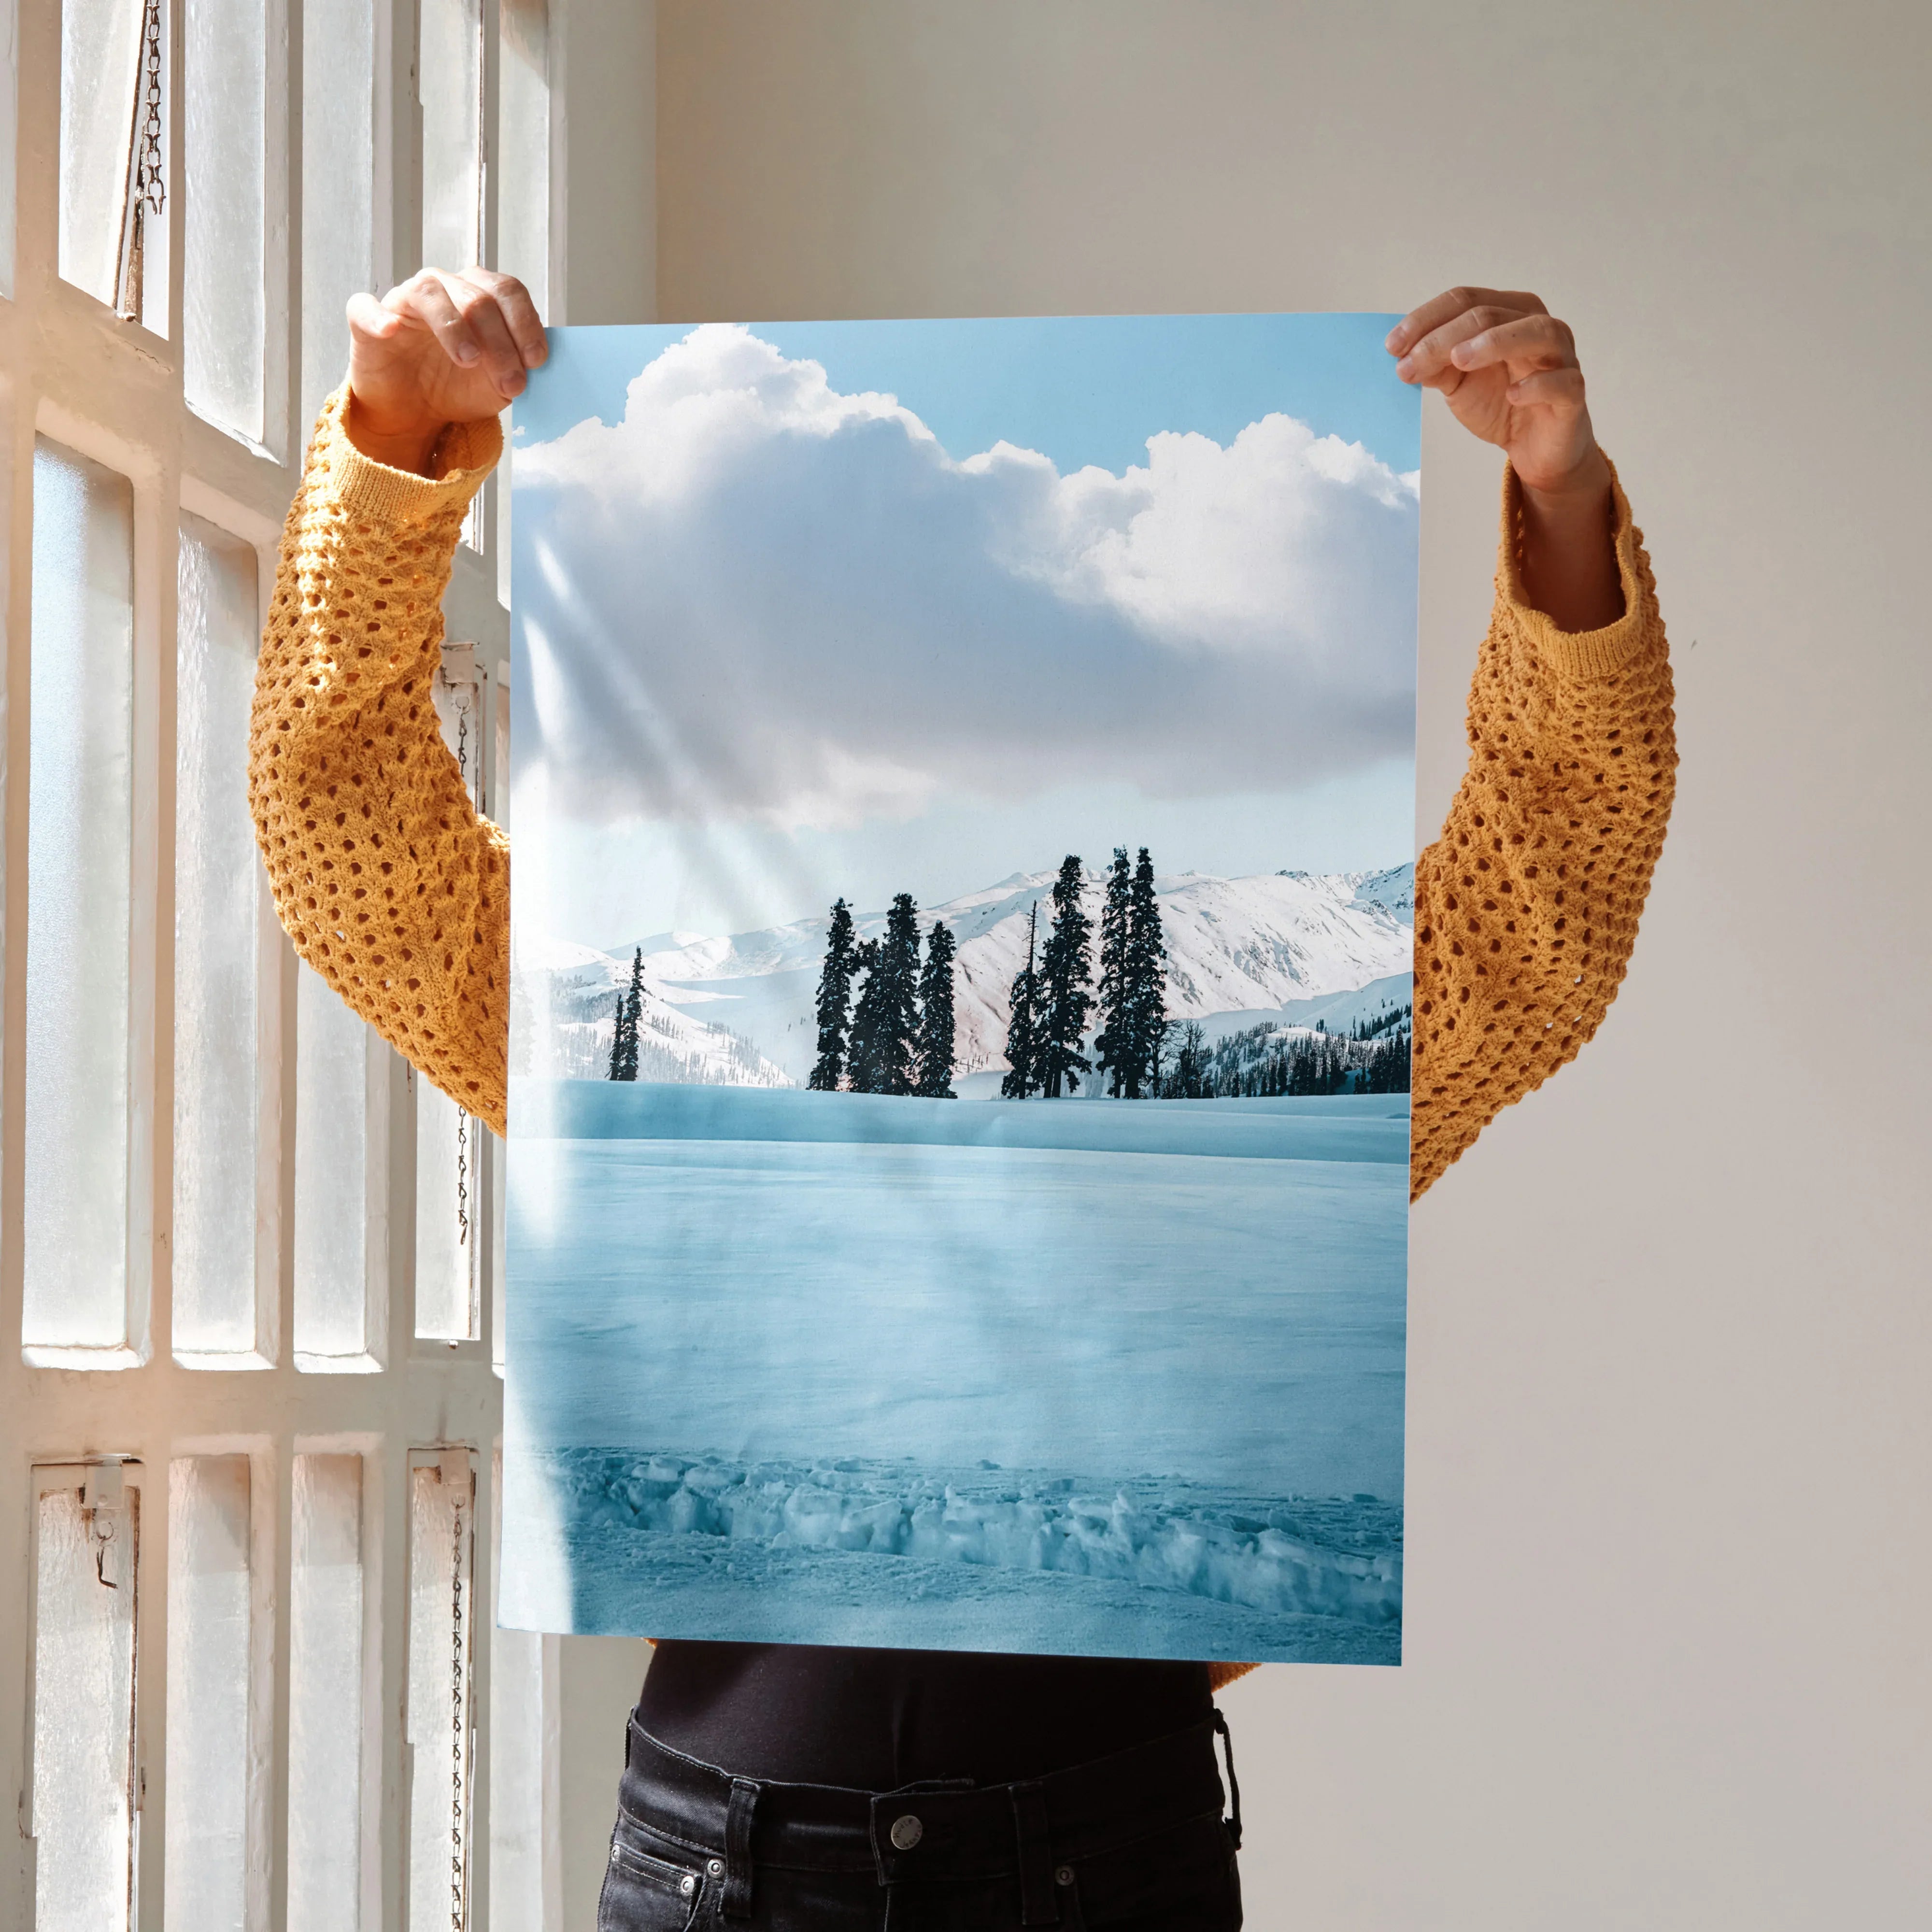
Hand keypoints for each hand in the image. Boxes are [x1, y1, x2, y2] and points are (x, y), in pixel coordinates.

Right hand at [344, 267, 546, 474]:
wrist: (414, 412)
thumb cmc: (457, 387)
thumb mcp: (498, 384)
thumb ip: (517, 368)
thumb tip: (534, 364)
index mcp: (479, 295)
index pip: (507, 291)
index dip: (525, 323)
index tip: (536, 361)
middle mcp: (444, 288)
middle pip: (477, 297)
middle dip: (500, 342)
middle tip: (511, 382)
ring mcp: (404, 300)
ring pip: (430, 293)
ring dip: (454, 327)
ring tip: (469, 360)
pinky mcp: (367, 320)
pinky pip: (366, 307)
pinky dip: (378, 317)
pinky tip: (391, 330)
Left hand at [1388, 287, 1621, 629]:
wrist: (1534, 448)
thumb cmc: (1500, 403)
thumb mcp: (1458, 383)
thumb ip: (1435, 365)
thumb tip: (1403, 355)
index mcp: (1508, 313)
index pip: (1465, 300)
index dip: (1426, 319)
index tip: (1392, 347)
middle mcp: (1537, 325)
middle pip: (1490, 314)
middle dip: (1443, 338)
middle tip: (1408, 364)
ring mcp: (1561, 357)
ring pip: (1535, 332)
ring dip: (1494, 342)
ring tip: (1458, 360)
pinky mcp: (1572, 393)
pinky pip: (1561, 382)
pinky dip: (1537, 385)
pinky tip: (1512, 394)